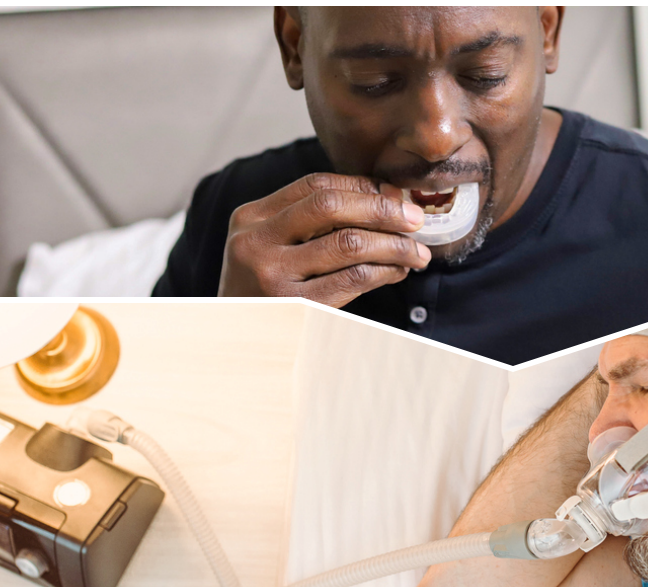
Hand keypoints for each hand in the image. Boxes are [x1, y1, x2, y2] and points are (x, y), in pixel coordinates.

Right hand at [218, 173, 429, 303]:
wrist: (231, 340)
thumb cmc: (261, 290)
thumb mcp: (268, 246)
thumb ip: (310, 222)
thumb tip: (386, 198)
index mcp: (251, 217)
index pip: (315, 185)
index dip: (362, 186)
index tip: (396, 195)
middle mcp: (256, 241)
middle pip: (331, 207)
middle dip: (383, 209)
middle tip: (416, 219)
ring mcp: (271, 274)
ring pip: (348, 243)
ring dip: (393, 245)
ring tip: (417, 252)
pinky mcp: (294, 306)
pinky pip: (353, 279)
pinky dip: (384, 272)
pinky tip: (397, 272)